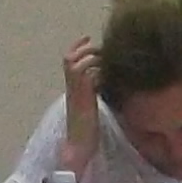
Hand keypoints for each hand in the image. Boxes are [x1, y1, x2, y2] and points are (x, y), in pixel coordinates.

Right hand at [61, 36, 103, 163]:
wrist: (79, 145)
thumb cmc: (87, 132)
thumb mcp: (92, 107)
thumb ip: (96, 93)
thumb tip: (111, 84)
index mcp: (73, 89)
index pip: (69, 60)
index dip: (77, 47)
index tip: (88, 37)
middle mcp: (71, 87)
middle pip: (70, 57)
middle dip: (85, 48)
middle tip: (99, 46)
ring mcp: (76, 90)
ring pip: (78, 61)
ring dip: (92, 55)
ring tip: (105, 57)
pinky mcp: (82, 94)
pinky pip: (86, 71)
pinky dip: (96, 66)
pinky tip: (108, 70)